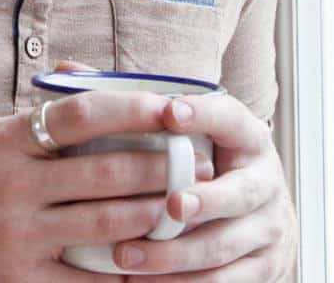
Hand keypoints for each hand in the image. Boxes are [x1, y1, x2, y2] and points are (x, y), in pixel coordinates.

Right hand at [0, 83, 197, 280]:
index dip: (135, 107)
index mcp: (3, 141)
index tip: (174, 105)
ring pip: (108, 226)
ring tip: (190, 206)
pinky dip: (127, 273)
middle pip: (108, 172)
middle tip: (201, 162)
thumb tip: (93, 89)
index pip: (82, 113)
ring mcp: (15, 240)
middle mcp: (11, 188)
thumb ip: (33, 123)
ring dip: (157, 215)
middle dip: (164, 167)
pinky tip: (155, 263)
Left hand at [111, 88, 294, 279]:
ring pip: (223, 245)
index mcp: (247, 138)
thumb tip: (66, 71)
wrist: (261, 222)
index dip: (204, 114)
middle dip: (205, 200)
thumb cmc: (204, 167)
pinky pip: (224, 282)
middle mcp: (264, 181)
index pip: (231, 118)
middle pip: (238, 192)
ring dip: (175, 255)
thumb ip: (135, 106)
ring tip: (126, 257)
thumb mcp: (188, 134)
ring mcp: (267, 228)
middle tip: (170, 204)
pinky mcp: (264, 269)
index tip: (168, 111)